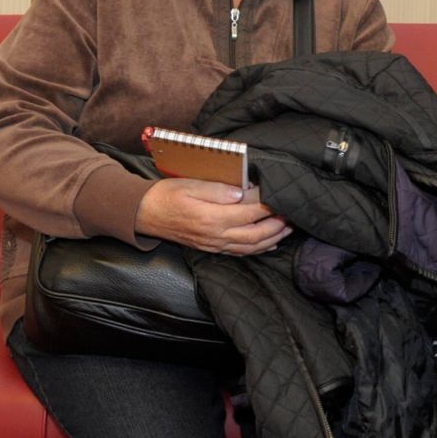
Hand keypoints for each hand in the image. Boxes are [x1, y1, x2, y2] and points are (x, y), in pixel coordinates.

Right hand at [134, 178, 290, 254]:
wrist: (144, 214)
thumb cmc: (166, 195)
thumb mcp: (190, 185)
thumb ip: (217, 189)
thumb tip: (242, 192)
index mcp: (212, 218)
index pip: (250, 212)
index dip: (268, 204)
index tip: (280, 194)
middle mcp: (215, 235)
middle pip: (255, 234)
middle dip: (277, 225)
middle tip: (293, 214)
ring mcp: (213, 245)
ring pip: (250, 247)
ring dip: (272, 238)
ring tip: (288, 228)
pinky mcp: (211, 248)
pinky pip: (239, 252)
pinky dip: (258, 249)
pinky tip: (270, 243)